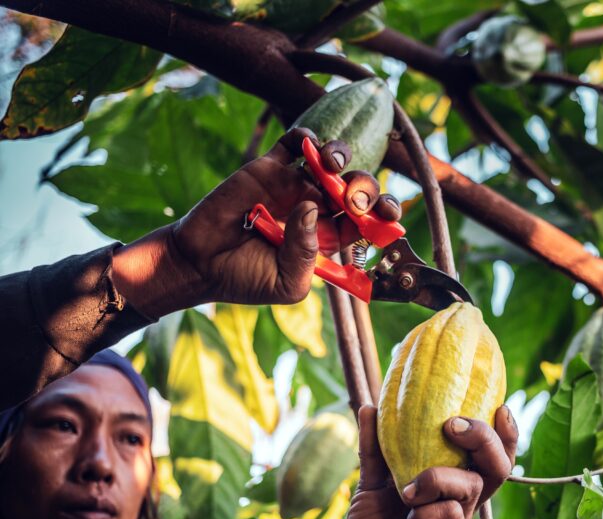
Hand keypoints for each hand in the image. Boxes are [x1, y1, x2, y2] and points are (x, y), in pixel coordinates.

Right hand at [110, 128, 401, 317]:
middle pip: (357, 190)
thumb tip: (311, 208)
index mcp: (329, 240)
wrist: (199, 264)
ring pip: (332, 162)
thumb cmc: (246, 280)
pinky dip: (306, 137)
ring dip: (340, 156)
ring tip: (330, 164)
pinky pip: (294, 144)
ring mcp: (294, 187)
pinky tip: (309, 144)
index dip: (383, 215)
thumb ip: (305, 254)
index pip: (367, 222)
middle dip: (367, 188)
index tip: (388, 214)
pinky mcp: (267, 169)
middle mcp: (317, 210)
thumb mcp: (286, 283)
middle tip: (354, 198)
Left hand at [313, 404, 517, 518]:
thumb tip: (371, 405)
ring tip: (406, 492)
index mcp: (453, 485)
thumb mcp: (372, 484)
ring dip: (436, 480)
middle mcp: (464, 505)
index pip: (491, 457)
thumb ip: (375, 449)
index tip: (500, 406)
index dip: (504, 434)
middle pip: (497, 467)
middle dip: (482, 438)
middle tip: (451, 426)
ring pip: (470, 488)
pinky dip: (425, 516)